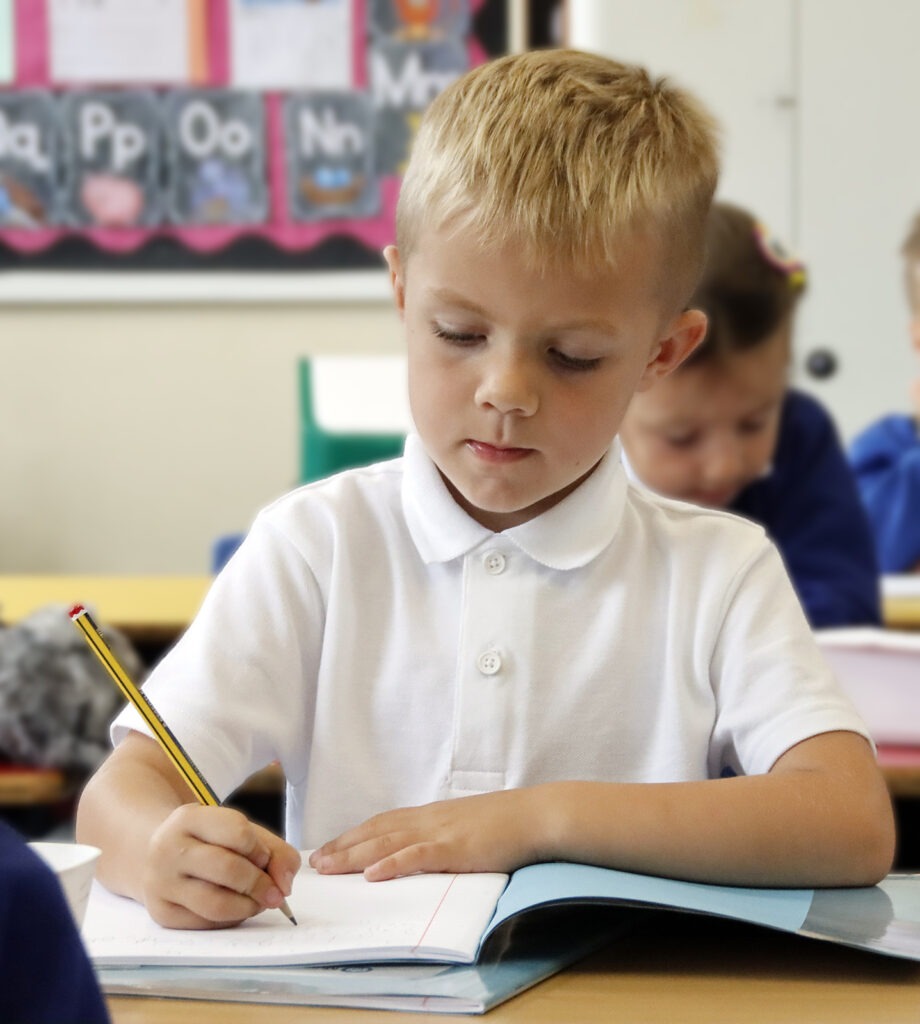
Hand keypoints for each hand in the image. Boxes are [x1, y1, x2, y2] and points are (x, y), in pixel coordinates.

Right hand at [143, 804, 300, 928]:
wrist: (154, 853)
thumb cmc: (207, 841)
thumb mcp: (239, 831)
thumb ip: (275, 851)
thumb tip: (285, 885)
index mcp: (189, 818)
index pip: (237, 832)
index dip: (260, 850)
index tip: (265, 858)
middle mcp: (168, 848)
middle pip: (227, 869)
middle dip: (260, 884)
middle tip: (276, 893)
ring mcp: (160, 883)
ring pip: (215, 904)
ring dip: (248, 907)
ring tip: (259, 902)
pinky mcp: (161, 913)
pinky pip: (206, 924)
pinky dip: (231, 920)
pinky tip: (236, 909)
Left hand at [310, 788, 548, 880]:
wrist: (535, 815)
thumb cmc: (506, 822)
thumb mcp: (466, 825)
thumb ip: (443, 834)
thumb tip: (425, 848)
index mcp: (432, 815)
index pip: (384, 822)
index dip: (355, 835)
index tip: (331, 847)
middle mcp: (429, 820)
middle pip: (377, 831)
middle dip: (344, 846)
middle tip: (316, 861)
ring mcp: (440, 832)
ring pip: (388, 842)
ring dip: (355, 855)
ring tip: (329, 867)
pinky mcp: (454, 848)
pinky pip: (417, 855)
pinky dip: (392, 863)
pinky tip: (373, 873)